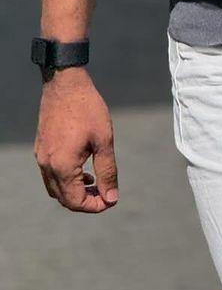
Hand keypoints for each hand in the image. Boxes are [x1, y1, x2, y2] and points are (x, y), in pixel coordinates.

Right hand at [35, 69, 118, 212]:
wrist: (65, 83)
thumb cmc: (88, 108)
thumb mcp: (104, 139)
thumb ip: (107, 170)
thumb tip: (111, 197)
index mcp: (62, 166)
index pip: (75, 201)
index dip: (95, 206)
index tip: (111, 200)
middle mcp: (47, 166)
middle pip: (64, 198)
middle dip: (85, 201)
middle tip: (106, 193)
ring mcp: (41, 158)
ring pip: (55, 189)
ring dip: (74, 191)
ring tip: (94, 182)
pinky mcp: (41, 149)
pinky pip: (50, 175)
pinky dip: (65, 179)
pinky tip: (82, 168)